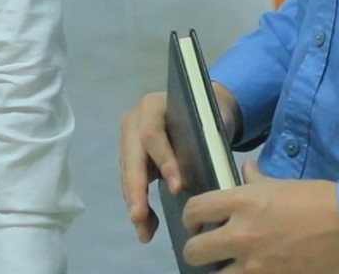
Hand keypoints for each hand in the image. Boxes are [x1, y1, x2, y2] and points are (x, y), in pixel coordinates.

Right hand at [117, 84, 241, 242]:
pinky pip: (133, 183)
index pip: (154, 135)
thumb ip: (204, 137)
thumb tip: (205, 166)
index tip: (177, 188)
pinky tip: (147, 227)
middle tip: (138, 217)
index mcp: (153, 107)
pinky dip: (140, 205)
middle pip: (133, 157)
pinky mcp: (132, 157)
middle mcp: (135, 121)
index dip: (164, 161)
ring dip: (136, 204)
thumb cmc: (207, 113)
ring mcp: (130, 139)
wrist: (199, 108)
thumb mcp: (208, 119)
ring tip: (144, 232)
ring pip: (130, 174)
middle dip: (136, 190)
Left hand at [180, 159, 338, 272]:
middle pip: (193, 251)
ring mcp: (254, 266)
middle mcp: (240, 235)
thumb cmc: (321, 201)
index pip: (195, 210)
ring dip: (217, 272)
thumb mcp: (284, 185)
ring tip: (227, 268)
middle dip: (197, 250)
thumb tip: (246, 171)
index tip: (196, 223)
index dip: (190, 218)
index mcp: (242, 202)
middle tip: (209, 250)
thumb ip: (257, 181)